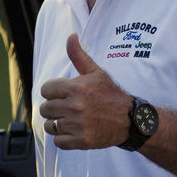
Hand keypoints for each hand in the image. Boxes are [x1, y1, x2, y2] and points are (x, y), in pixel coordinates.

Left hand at [39, 34, 131, 149]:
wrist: (130, 119)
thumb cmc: (111, 94)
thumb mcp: (96, 72)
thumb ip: (79, 55)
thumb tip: (71, 36)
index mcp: (77, 87)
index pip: (46, 90)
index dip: (53, 91)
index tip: (63, 94)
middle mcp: (75, 106)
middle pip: (45, 108)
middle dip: (54, 107)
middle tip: (68, 107)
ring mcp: (78, 125)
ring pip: (49, 125)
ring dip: (57, 123)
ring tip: (70, 119)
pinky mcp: (81, 141)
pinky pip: (58, 141)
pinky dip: (63, 137)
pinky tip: (74, 130)